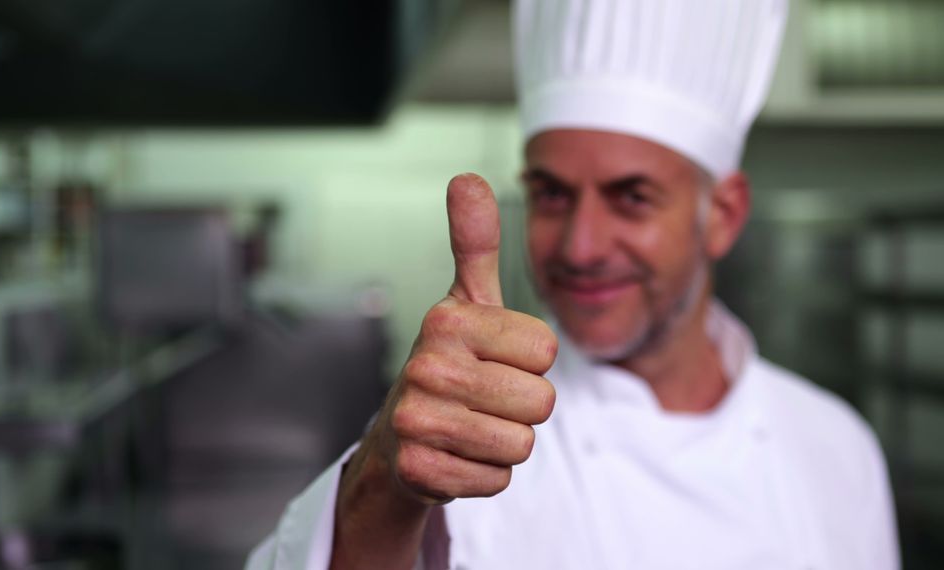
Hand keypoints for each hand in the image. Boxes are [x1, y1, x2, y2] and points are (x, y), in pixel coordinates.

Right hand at [374, 173, 557, 502]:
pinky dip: (486, 473)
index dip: (529, 360)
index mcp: (447, 321)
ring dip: (505, 440)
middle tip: (484, 396)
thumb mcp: (465, 301)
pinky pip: (499, 479)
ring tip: (471, 423)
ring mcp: (418, 421)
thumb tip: (468, 178)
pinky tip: (458, 453)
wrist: (398, 435)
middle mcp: (426, 367)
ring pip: (521, 444)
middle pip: (540, 402)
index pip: (545, 350)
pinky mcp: (420, 471)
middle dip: (522, 405)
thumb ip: (475, 242)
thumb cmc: (448, 363)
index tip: (493, 358)